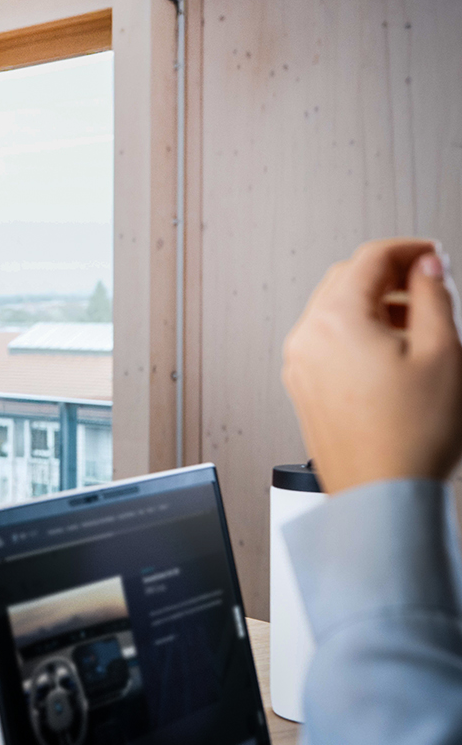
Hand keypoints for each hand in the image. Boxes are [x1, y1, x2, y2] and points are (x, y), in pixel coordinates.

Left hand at [282, 238, 461, 494]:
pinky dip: (357, 330)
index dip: (407, 249)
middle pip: (345, 280)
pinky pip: (327, 340)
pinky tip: (392, 349)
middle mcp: (307, 337)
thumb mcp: (443, 353)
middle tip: (428, 282)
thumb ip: (433, 297)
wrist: (380, 495)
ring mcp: (299, 363)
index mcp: (335, 321)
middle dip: (388, 274)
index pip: (368, 259)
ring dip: (373, 303)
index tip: (431, 253)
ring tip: (418, 321)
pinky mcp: (302, 386)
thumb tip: (426, 266)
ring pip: (334, 310)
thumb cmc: (410, 436)